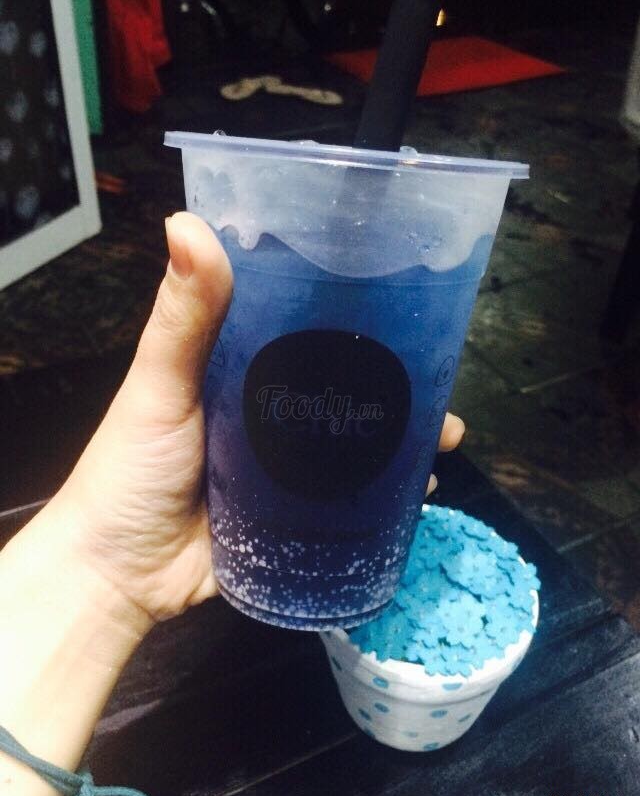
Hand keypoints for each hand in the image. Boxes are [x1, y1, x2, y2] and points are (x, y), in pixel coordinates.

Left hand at [35, 212, 463, 627]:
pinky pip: (347, 502)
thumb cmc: (130, 469)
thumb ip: (181, 317)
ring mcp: (284, 469)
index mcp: (241, 369)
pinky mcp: (292, 518)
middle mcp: (268, 413)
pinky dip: (384, 496)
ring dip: (401, 440)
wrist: (119, 574)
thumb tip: (186, 221)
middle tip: (439, 383)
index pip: (304, 331)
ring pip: (354, 445)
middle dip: (395, 385)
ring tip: (443, 438)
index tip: (404, 303)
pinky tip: (420, 491)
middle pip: (342, 390)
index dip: (352, 318)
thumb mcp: (159, 386)